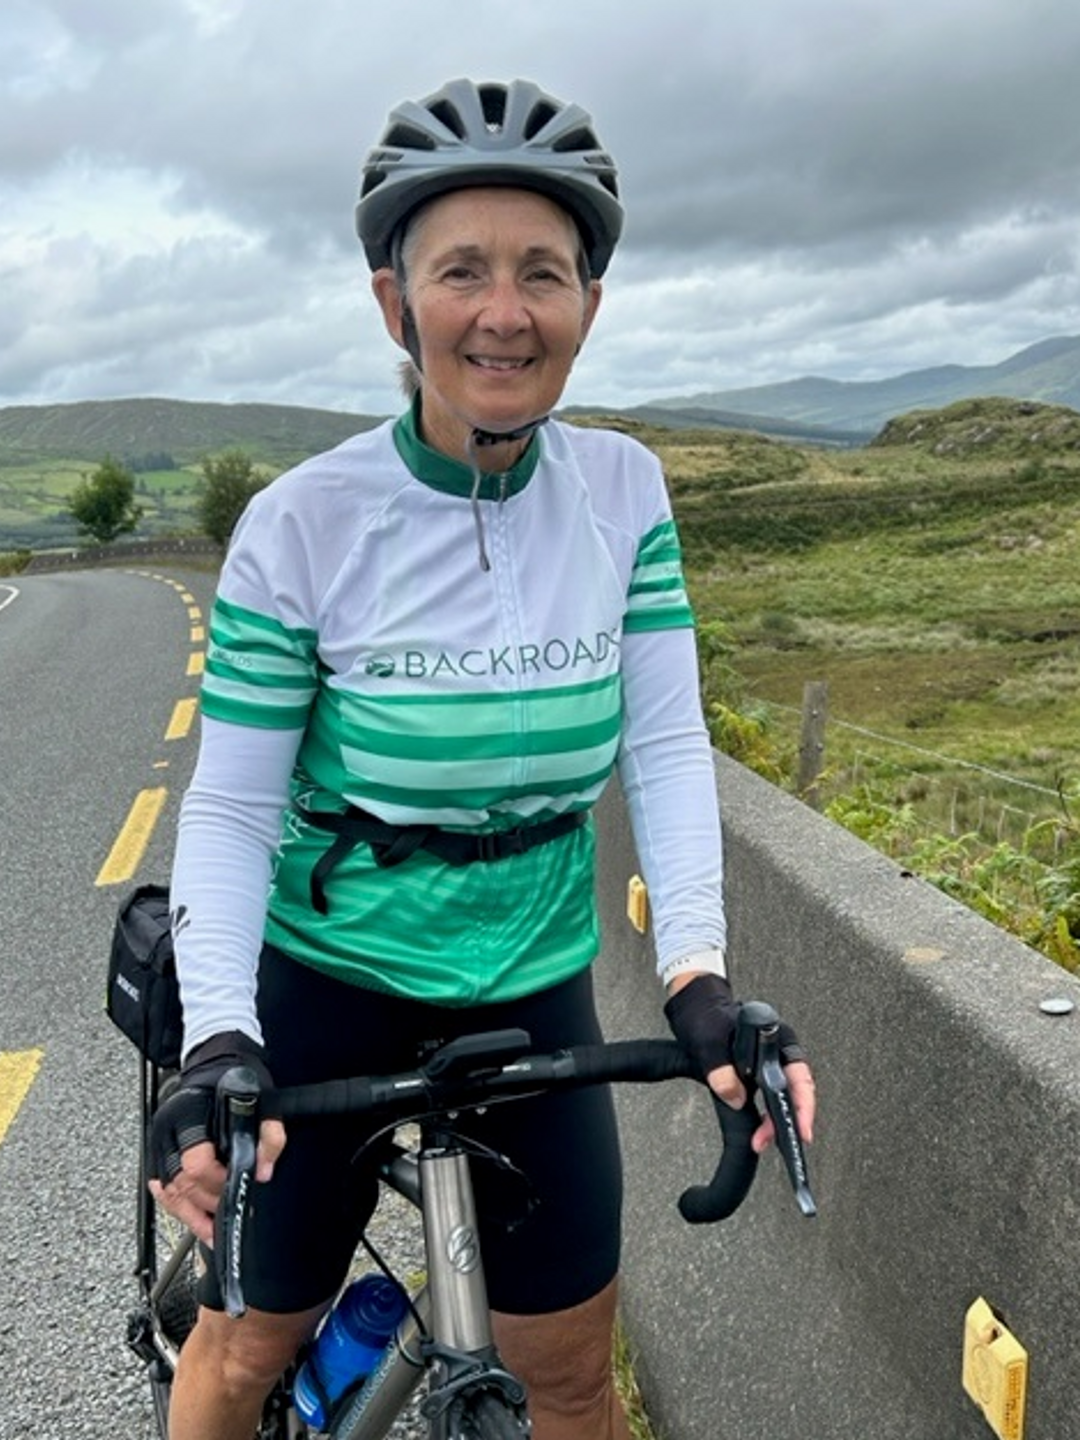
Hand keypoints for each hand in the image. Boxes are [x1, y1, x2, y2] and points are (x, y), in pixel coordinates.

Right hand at [147, 1031, 284, 1243]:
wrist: (215, 1058)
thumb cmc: (237, 1076)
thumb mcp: (263, 1098)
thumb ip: (269, 1136)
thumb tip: (263, 1173)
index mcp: (189, 1112)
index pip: (195, 1162)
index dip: (216, 1182)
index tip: (235, 1186)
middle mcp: (167, 1128)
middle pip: (179, 1182)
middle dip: (205, 1203)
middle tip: (227, 1212)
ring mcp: (159, 1140)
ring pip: (166, 1190)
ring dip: (189, 1213)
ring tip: (211, 1229)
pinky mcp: (159, 1149)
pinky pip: (162, 1186)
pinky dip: (177, 1205)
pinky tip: (194, 1218)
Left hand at [663, 972, 814, 1154]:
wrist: (695, 1006)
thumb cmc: (706, 1015)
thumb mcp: (709, 1042)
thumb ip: (721, 1070)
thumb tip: (734, 1097)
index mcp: (777, 1038)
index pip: (800, 1076)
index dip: (803, 1106)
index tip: (801, 1130)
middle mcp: (779, 1051)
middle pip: (794, 1092)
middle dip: (785, 1121)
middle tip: (767, 1141)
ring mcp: (770, 1062)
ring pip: (783, 1098)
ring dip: (774, 1121)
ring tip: (761, 1140)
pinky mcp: (758, 1072)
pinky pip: (770, 1097)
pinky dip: (766, 1115)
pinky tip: (760, 1129)